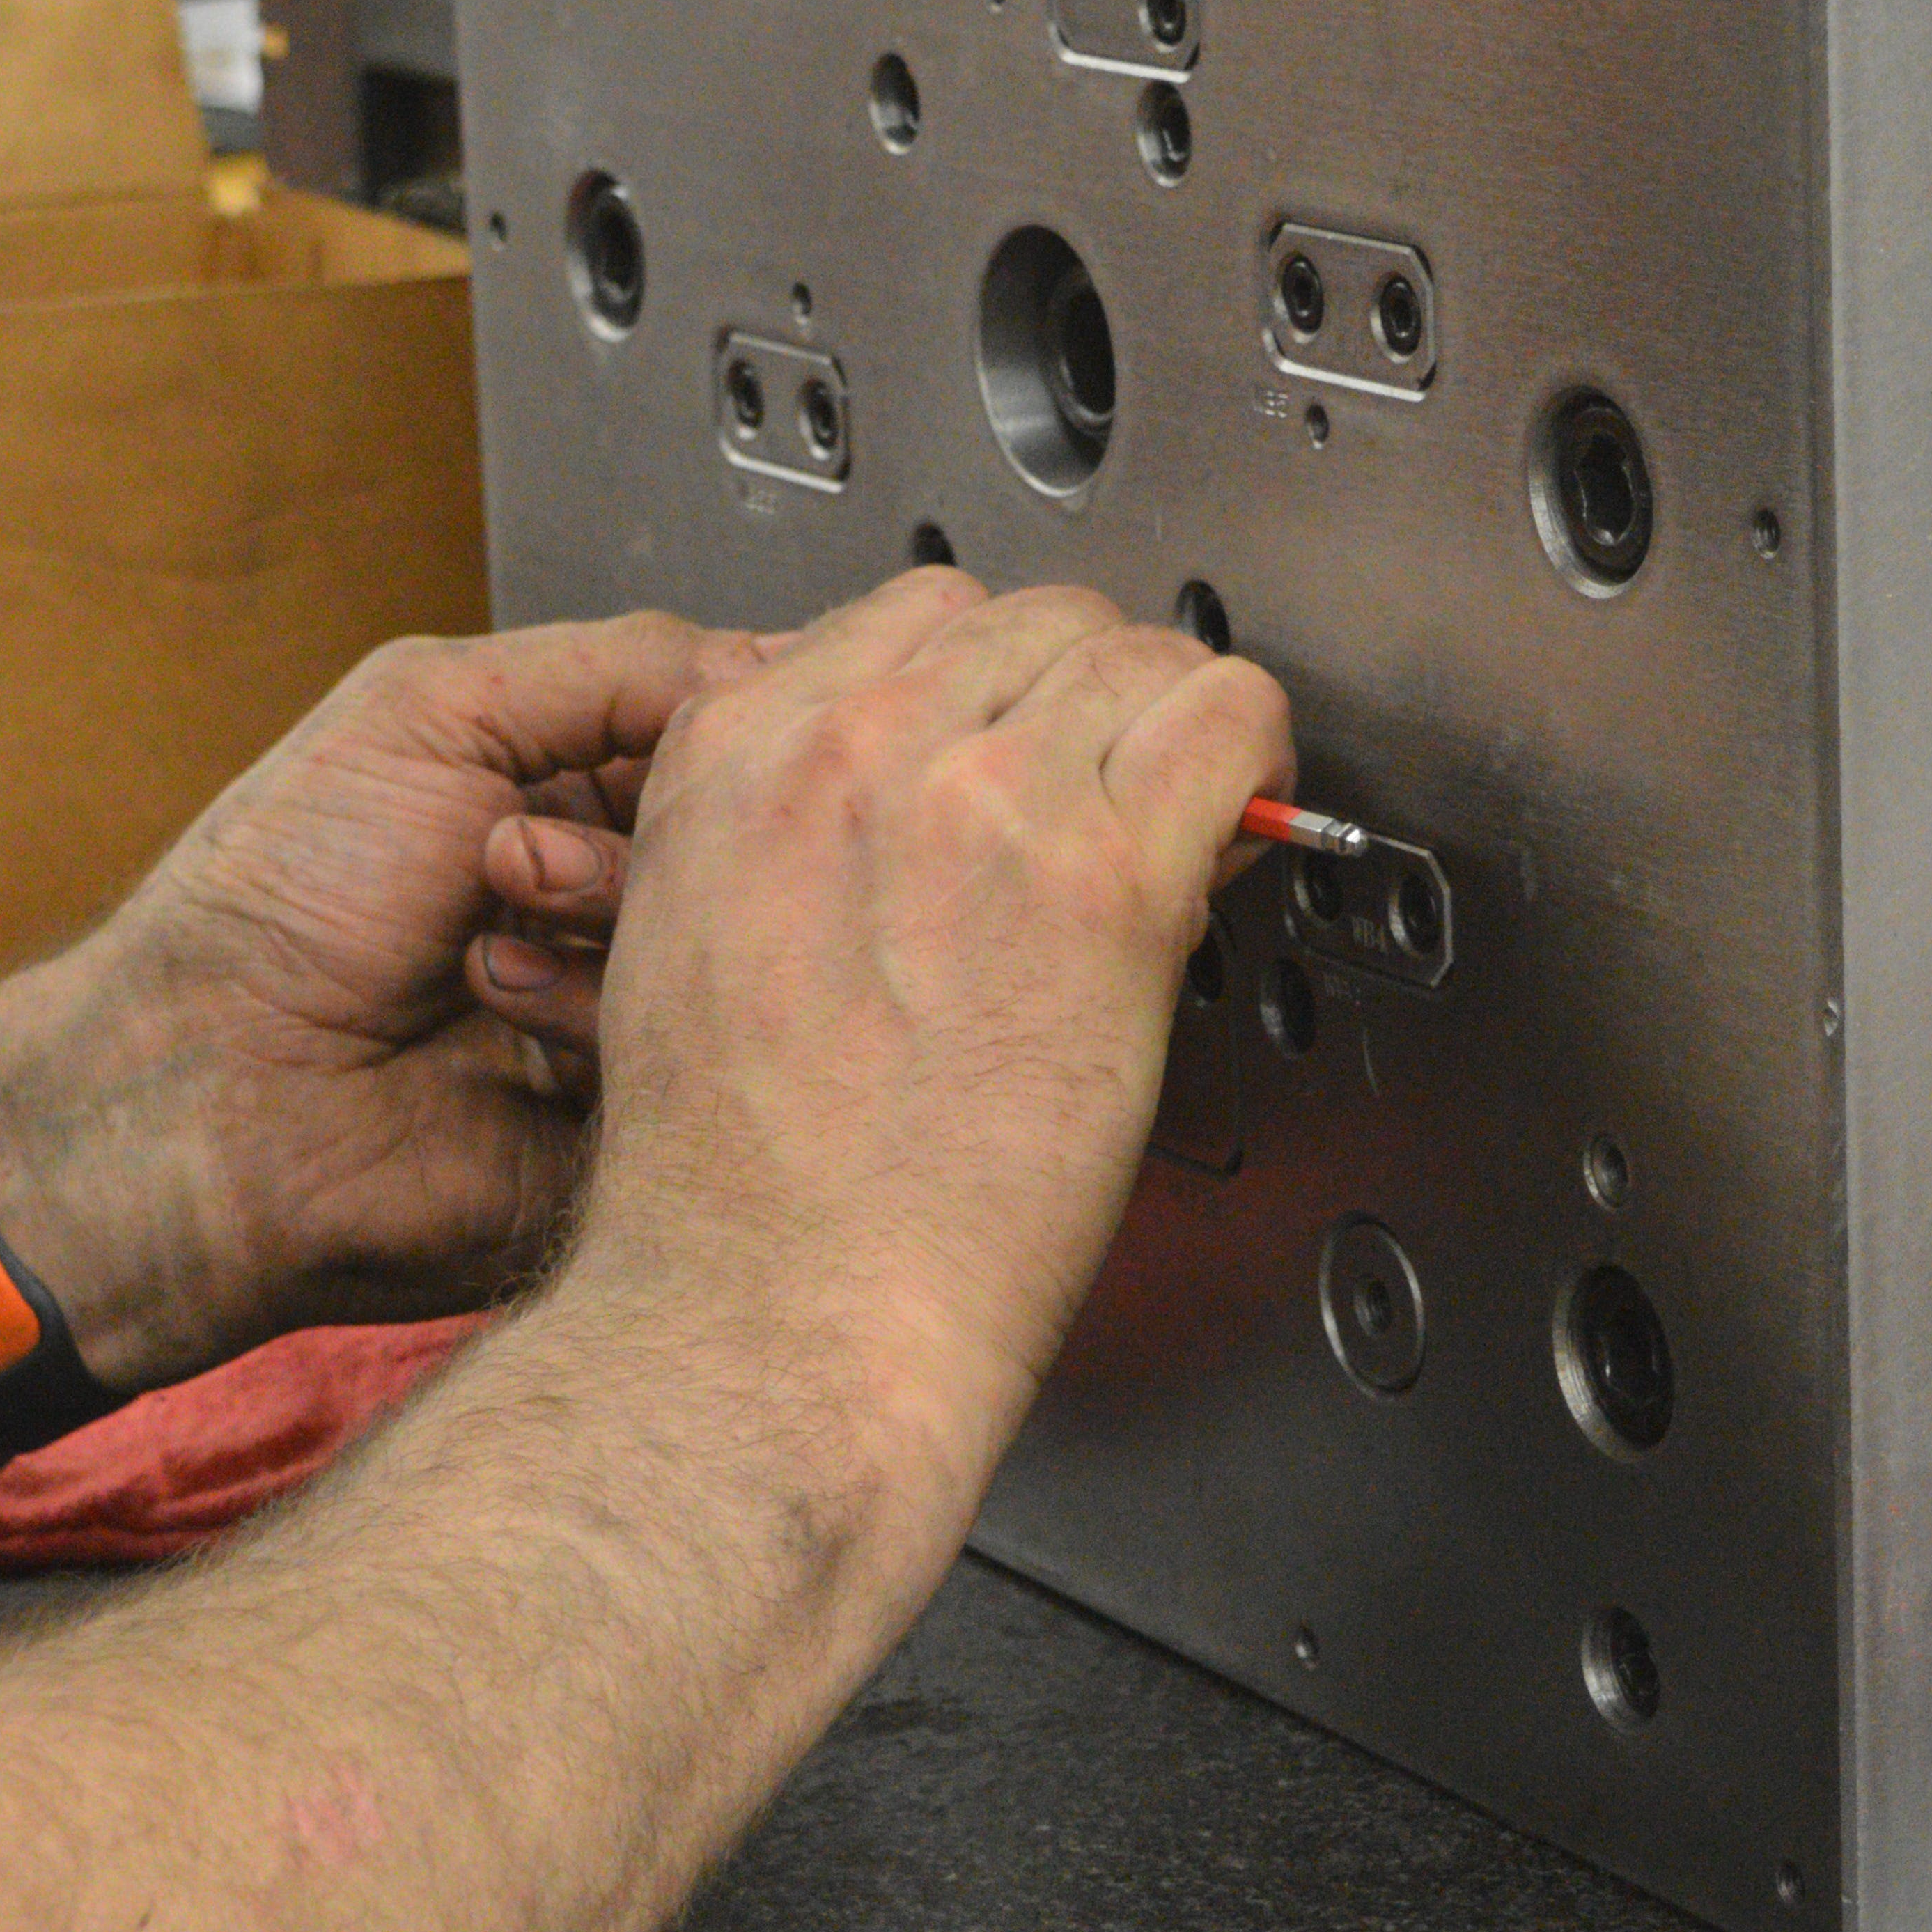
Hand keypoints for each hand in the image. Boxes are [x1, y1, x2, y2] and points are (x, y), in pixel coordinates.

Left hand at [0, 613, 758, 1393]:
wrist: (215, 1087)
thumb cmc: (280, 894)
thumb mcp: (433, 709)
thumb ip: (620, 663)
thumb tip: (777, 654)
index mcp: (574, 787)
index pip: (732, 735)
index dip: (730, 730)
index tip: (706, 731)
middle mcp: (615, 892)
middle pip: (747, 837)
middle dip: (645, 831)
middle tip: (514, 857)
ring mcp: (631, 1003)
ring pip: (732, 943)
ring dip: (607, 922)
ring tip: (491, 939)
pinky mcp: (636, 1110)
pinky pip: (702, 1051)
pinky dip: (602, 1015)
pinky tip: (506, 1012)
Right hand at [551, 567, 1292, 1521]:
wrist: (772, 1314)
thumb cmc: (729, 1194)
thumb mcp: (677, 953)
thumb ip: (772, 840)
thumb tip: (894, 801)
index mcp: (732, 757)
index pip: (905, 618)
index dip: (988, 683)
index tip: (1022, 746)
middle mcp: (853, 747)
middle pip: (1027, 617)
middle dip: (1081, 694)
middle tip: (1111, 787)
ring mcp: (980, 800)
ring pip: (1130, 651)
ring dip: (1166, 720)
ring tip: (1183, 806)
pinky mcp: (1101, 879)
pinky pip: (1223, 722)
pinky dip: (1254, 752)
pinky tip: (1245, 813)